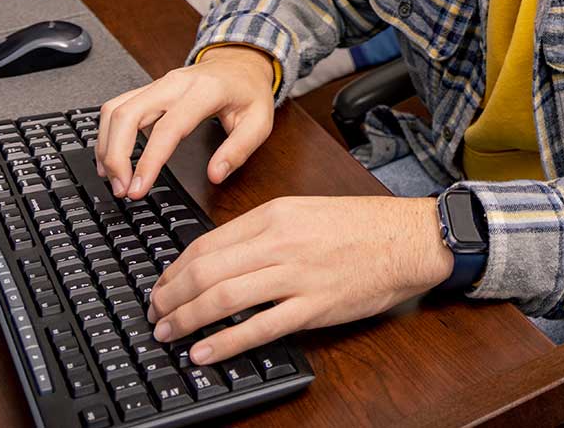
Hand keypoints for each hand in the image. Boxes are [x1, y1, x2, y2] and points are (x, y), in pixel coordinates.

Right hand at [96, 45, 276, 198]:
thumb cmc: (249, 92)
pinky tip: (112, 157)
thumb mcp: (260, 122)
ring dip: (106, 146)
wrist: (241, 62)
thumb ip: (238, 150)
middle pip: (128, 114)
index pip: (167, 128)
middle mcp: (174, 83)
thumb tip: (215, 175)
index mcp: (204, 91)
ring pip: (115, 109)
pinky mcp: (149, 89)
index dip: (148, 161)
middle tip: (122, 189)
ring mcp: (158, 83)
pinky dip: (107, 133)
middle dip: (115, 155)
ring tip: (114, 179)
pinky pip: (117, 107)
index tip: (138, 188)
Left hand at [146, 195, 453, 364]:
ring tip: (168, 333)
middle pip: (206, 271)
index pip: (207, 243)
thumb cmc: (363, 226)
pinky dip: (225, 343)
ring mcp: (296, 275)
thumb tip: (221, 257)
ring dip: (187, 319)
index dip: (175, 270)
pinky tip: (204, 352)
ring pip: (224, 298)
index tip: (162, 285)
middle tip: (155, 314)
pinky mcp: (313, 306)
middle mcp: (280, 243)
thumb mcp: (305, 211)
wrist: (409, 238)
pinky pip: (259, 328)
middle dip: (170, 297)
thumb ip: (263, 230)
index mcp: (275, 215)